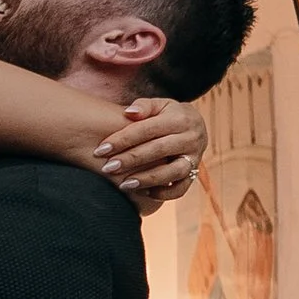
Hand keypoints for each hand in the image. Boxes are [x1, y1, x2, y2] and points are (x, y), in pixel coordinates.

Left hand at [96, 93, 204, 208]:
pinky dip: (163, 194)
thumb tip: (129, 112)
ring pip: (172, 172)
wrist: (197, 127)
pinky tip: (144, 193)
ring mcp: (194, 158)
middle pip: (158, 150)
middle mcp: (190, 138)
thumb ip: (144, 106)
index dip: (123, 139)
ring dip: (146, 179)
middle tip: (108, 168)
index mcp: (180, 119)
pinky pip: (181, 188)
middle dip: (131, 160)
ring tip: (124, 185)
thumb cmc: (169, 115)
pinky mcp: (194, 174)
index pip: (147, 129)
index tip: (101, 149)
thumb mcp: (160, 105)